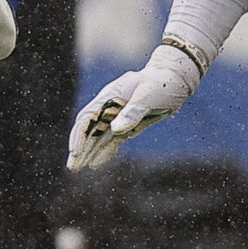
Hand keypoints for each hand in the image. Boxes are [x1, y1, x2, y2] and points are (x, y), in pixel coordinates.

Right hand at [67, 44, 202, 170]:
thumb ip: (132, 112)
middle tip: (72, 167)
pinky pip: (113, 140)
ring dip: (89, 152)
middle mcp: (110, 107)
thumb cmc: (161, 83)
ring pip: (99, 137)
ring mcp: (118, 116)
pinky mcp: (128, 124)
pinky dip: (105, 151)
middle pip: (89, 129)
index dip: (79, 135)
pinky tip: (96, 163)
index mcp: (109, 96)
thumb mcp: (148, 95)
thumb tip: (115, 129)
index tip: (75, 152)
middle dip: (80, 148)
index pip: (87, 117)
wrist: (175, 80)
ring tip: (77, 168)